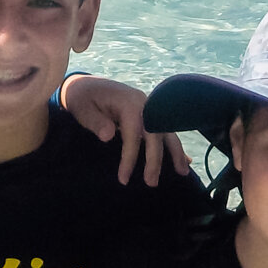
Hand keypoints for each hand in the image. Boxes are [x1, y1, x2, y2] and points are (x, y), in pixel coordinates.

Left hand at [61, 73, 190, 185]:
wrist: (85, 85)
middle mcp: (144, 104)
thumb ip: (94, 121)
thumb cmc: (82, 98)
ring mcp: (149, 108)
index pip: (133, 133)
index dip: (130, 157)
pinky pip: (165, 130)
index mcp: (128, 102)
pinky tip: (185, 160)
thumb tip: (109, 136)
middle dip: (155, 159)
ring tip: (183, 172)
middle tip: (151, 182)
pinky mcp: (149, 114)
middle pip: (155, 133)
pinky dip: (174, 146)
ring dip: (175, 152)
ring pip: (166, 131)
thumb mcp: (81, 108)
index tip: (124, 178)